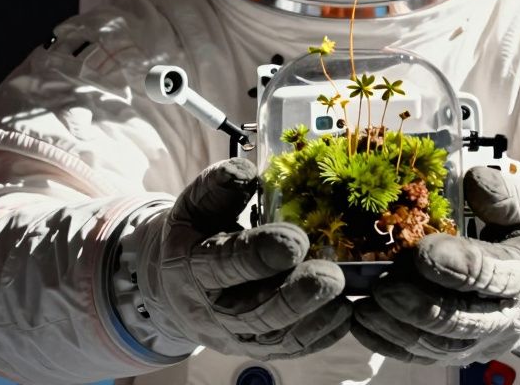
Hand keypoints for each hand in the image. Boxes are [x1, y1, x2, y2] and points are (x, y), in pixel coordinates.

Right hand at [127, 158, 350, 359]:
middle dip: (295, 296)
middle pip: (254, 312)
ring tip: (343, 295)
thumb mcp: (194, 205)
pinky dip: (320, 334)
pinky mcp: (257, 347)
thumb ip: (217, 186)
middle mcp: (210, 309)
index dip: (259, 254)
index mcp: (190, 266)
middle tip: (330, 276)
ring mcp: (234, 334)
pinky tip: (344, 312)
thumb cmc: (195, 236)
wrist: (175, 287)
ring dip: (313, 318)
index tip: (297, 239)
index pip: (222, 264)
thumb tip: (246, 170)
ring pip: (275, 336)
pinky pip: (290, 348)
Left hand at [352, 166, 519, 364]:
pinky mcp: (461, 354)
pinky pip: (424, 356)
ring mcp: (483, 342)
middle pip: (461, 320)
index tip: (420, 252)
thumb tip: (474, 180)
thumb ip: (503, 196)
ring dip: (398, 328)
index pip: (490, 275)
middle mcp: (506, 318)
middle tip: (382, 285)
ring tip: (364, 307)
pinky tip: (362, 323)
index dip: (455, 266)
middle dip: (418, 305)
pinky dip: (391, 345)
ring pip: (439, 345)